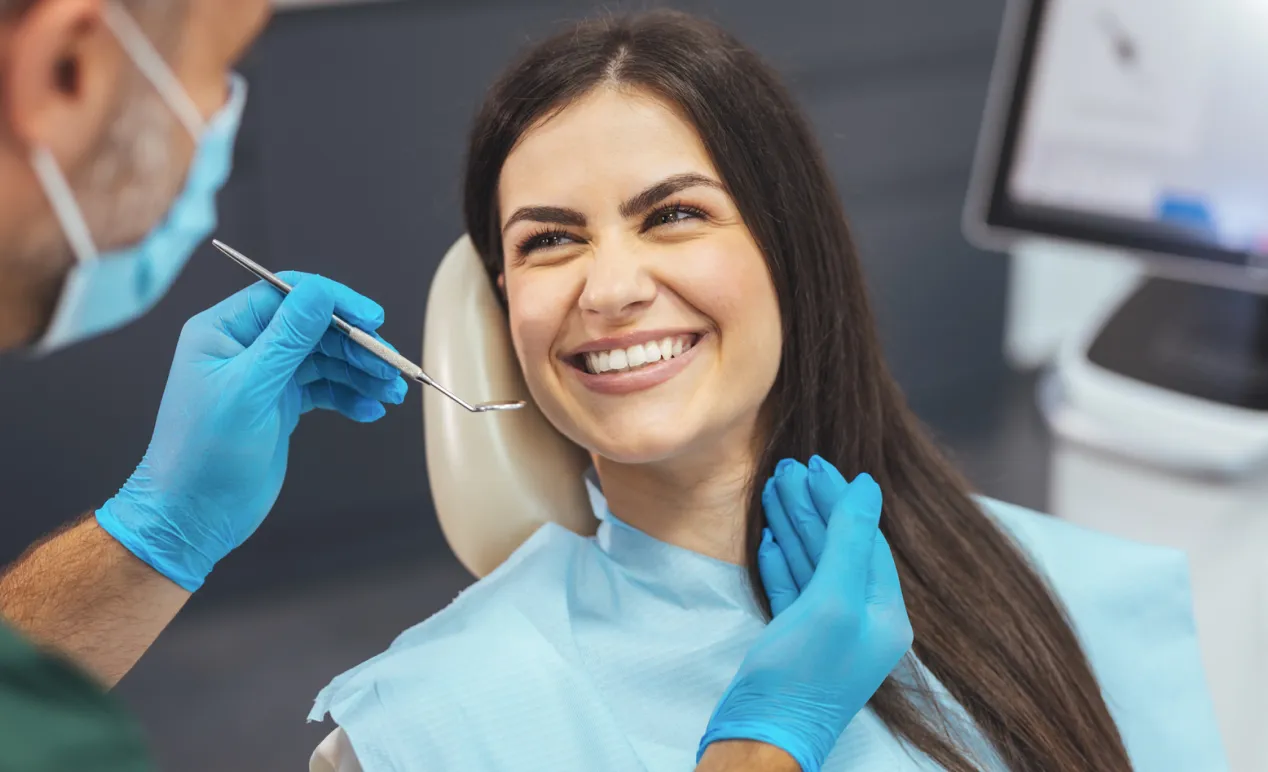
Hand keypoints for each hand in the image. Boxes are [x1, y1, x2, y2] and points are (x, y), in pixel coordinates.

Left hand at [96, 273, 406, 590]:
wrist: (193, 516)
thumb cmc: (205, 455)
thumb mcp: (249, 390)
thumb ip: (287, 338)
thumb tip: (320, 292)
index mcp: (224, 330)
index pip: (288, 295)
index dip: (334, 302)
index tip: (373, 319)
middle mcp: (245, 346)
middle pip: (315, 328)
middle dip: (356, 346)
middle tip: (391, 369)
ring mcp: (265, 376)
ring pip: (325, 359)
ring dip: (361, 373)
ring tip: (391, 394)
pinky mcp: (280, 404)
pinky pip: (324, 389)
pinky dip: (349, 397)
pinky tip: (369, 411)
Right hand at [698, 456, 912, 771]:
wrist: (761, 735)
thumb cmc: (800, 674)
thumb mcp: (832, 600)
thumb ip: (848, 541)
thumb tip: (867, 487)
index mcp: (883, 613)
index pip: (865, 540)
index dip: (841, 499)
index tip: (818, 464)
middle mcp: (860, 621)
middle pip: (837, 547)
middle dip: (813, 506)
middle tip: (789, 467)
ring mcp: (827, 633)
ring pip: (813, 564)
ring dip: (794, 525)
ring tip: (774, 486)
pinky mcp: (795, 642)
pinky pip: (793, 589)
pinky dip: (781, 559)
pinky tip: (769, 536)